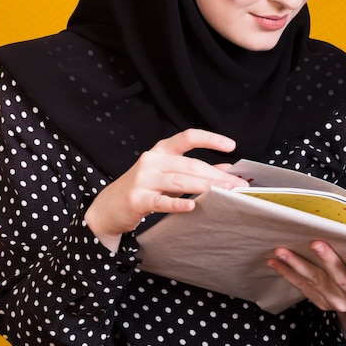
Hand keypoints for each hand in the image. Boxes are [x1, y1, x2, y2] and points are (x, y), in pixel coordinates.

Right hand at [84, 129, 247, 250]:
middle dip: (217, 175)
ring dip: (205, 187)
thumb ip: (194, 170)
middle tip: (238, 184)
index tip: (231, 145)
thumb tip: (226, 169)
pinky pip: (160, 201)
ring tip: (225, 193)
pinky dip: (176, 203)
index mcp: (161, 150)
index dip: (210, 139)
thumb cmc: (143, 188)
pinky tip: (192, 206)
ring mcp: (143, 179)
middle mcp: (152, 160)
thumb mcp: (168, 174)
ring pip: (179, 180)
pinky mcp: (136, 199)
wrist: (107, 208)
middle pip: (190, 164)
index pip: (188, 137)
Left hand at [267, 239, 345, 340]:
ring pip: (316, 282)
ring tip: (282, 251)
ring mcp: (336, 299)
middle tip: (315, 243)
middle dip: (326, 260)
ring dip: (297, 266)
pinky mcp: (321, 299)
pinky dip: (288, 273)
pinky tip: (275, 261)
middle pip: (339, 278)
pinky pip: (303, 287)